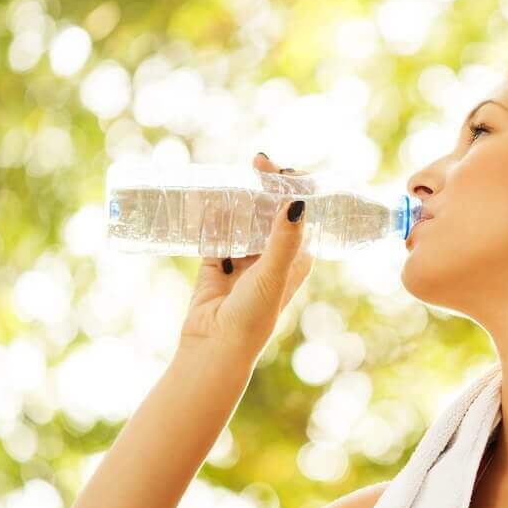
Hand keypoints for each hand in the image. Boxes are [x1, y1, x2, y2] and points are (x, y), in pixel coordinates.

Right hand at [178, 154, 315, 360]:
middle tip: (255, 161)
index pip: (301, 213)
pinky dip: (212, 215)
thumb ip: (283, 239)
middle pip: (271, 210)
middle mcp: (273, 255)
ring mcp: (245, 258)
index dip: (295, 187)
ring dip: (239, 197)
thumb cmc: (253, 315)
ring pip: (243, 218)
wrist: (215, 346)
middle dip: (265, 184)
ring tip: (231, 174)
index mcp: (296, 257)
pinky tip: (206, 196)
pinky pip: (216, 231)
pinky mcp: (217, 263)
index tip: (281, 167)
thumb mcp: (273, 273)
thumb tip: (298, 201)